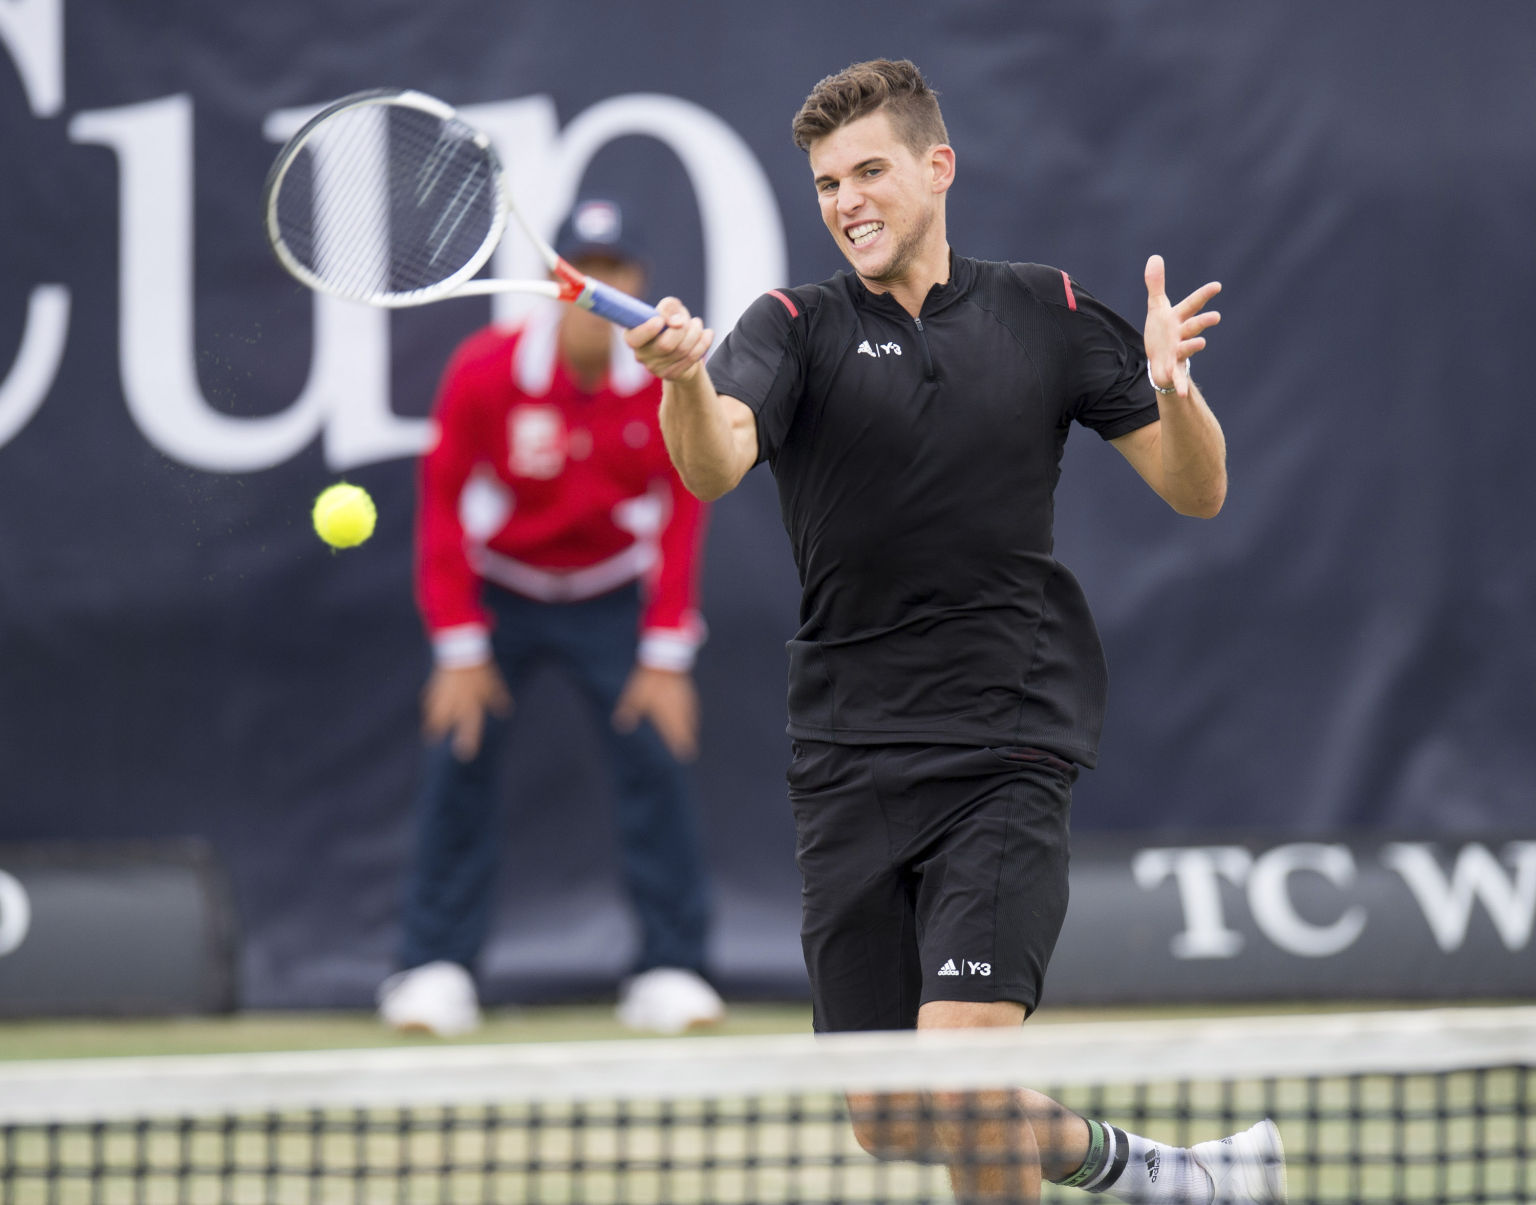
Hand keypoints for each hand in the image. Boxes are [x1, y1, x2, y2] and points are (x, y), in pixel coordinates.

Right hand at [421, 661, 511, 761]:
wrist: (462, 651)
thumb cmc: (480, 670)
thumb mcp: (493, 685)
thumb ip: (498, 699)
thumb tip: (506, 711)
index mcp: (471, 705)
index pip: (470, 728)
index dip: (468, 742)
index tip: (464, 755)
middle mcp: (455, 704)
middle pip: (443, 723)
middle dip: (437, 732)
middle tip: (432, 739)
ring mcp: (442, 696)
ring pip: (433, 713)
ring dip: (431, 722)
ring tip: (428, 729)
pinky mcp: (435, 686)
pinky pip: (429, 697)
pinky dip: (428, 703)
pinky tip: (427, 706)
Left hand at [612, 664, 699, 762]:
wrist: (665, 659)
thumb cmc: (648, 680)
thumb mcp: (634, 695)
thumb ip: (629, 710)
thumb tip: (619, 724)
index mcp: (668, 716)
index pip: (678, 736)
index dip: (682, 746)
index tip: (685, 756)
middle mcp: (680, 711)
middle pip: (688, 730)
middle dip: (688, 740)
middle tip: (690, 751)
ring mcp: (687, 701)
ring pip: (692, 719)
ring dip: (691, 728)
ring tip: (691, 735)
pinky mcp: (689, 692)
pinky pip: (693, 708)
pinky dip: (692, 715)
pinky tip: (690, 715)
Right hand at [625, 297, 713, 381]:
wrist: (684, 345)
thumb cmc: (671, 323)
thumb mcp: (670, 308)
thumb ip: (669, 307)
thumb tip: (676, 321)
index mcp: (633, 336)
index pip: (634, 338)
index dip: (648, 329)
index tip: (661, 320)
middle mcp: (640, 355)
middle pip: (665, 345)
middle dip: (682, 329)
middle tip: (686, 320)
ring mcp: (655, 368)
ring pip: (681, 350)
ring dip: (695, 332)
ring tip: (697, 324)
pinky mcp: (671, 375)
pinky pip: (692, 358)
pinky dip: (703, 343)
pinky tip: (707, 334)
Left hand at [1144, 255, 1220, 398]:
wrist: (1160, 360)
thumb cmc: (1162, 332)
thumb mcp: (1157, 308)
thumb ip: (1156, 284)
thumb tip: (1154, 257)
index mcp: (1178, 318)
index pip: (1192, 304)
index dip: (1203, 295)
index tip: (1217, 286)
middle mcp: (1182, 335)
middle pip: (1193, 326)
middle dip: (1202, 321)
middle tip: (1215, 317)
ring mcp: (1179, 353)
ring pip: (1187, 349)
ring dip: (1193, 346)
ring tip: (1201, 344)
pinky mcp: (1172, 370)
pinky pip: (1177, 378)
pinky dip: (1180, 386)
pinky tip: (1182, 394)